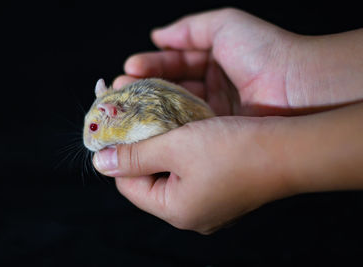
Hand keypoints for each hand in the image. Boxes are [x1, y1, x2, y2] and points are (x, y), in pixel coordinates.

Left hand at [93, 103, 362, 233]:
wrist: (290, 150)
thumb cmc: (234, 150)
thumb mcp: (177, 147)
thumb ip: (135, 154)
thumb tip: (100, 163)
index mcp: (175, 210)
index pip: (129, 183)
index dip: (119, 152)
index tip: (116, 125)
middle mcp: (191, 213)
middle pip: (150, 178)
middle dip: (142, 146)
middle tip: (137, 117)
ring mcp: (210, 203)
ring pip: (172, 171)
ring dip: (163, 145)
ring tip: (159, 119)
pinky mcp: (224, 189)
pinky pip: (192, 170)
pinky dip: (184, 149)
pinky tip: (185, 129)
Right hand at [114, 8, 362, 115]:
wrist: (297, 88)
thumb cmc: (265, 52)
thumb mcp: (223, 27)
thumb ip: (187, 30)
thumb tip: (157, 35)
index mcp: (214, 62)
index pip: (173, 63)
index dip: (149, 66)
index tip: (126, 70)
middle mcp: (213, 89)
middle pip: (170, 88)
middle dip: (142, 89)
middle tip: (117, 92)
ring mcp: (215, 113)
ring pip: (174, 110)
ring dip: (148, 109)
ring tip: (124, 108)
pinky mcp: (219, 133)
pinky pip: (187, 129)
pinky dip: (166, 127)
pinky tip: (146, 125)